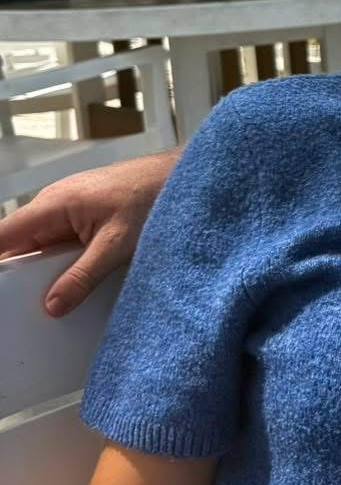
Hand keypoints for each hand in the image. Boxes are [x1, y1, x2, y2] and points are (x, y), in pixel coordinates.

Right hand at [0, 150, 175, 313]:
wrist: (179, 177)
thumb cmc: (150, 197)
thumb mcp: (116, 245)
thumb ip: (82, 276)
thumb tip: (52, 305)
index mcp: (52, 205)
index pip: (3, 235)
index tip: (0, 288)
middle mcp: (53, 205)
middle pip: (18, 244)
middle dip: (17, 274)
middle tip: (20, 307)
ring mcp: (68, 211)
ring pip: (41, 246)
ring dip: (41, 271)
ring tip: (45, 302)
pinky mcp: (84, 218)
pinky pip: (61, 244)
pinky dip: (61, 264)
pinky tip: (71, 285)